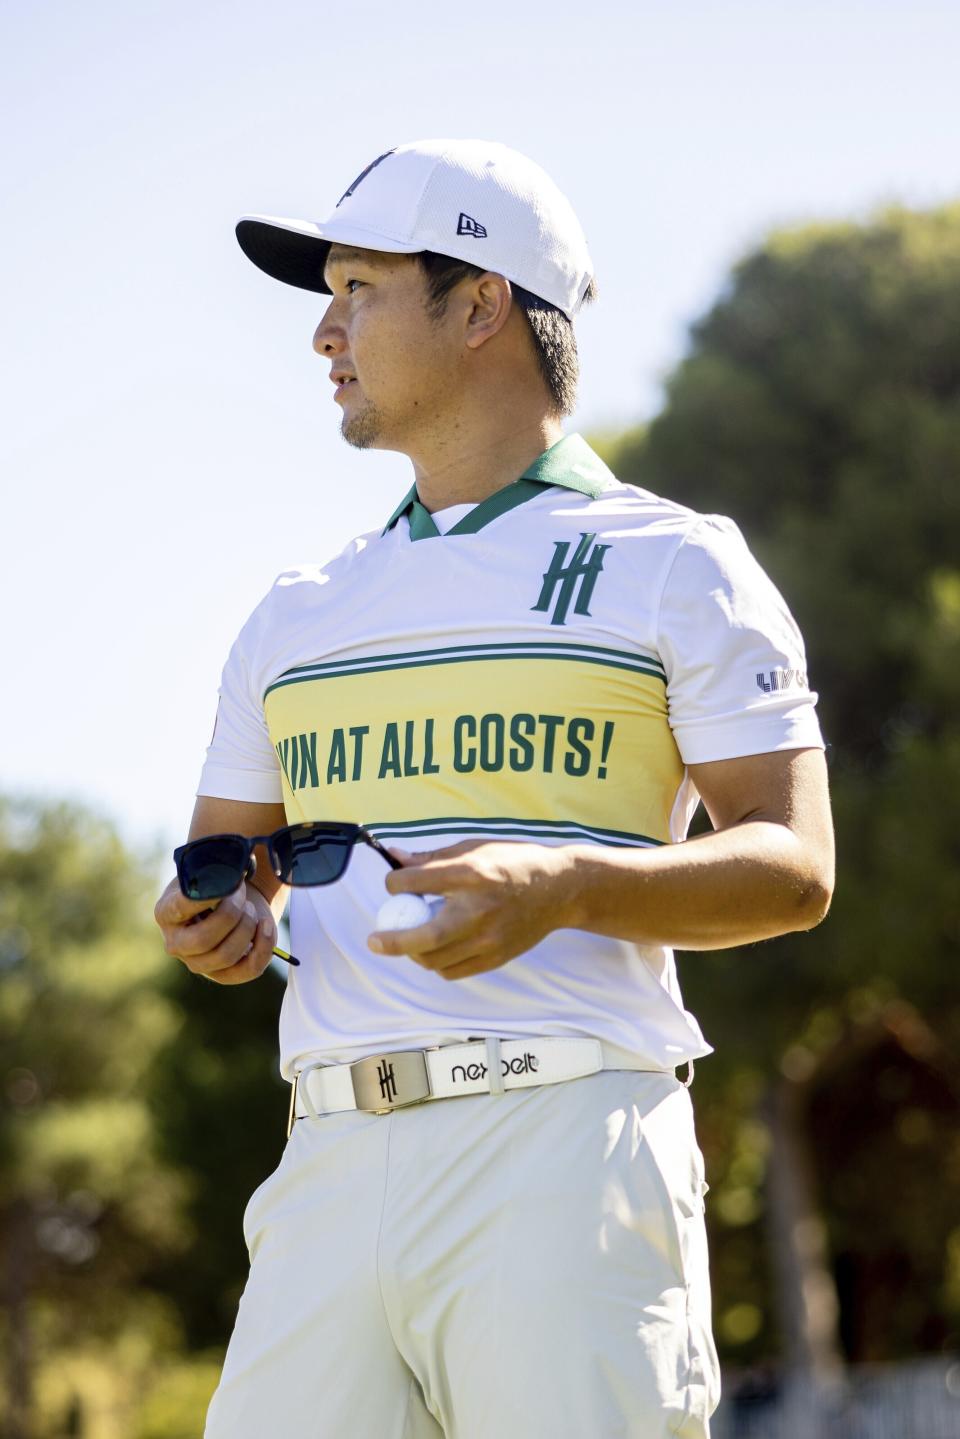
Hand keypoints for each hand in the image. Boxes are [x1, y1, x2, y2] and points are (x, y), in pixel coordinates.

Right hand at [154, 876, 278, 984]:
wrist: (232, 900)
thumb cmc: (218, 884)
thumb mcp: (210, 871)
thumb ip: (216, 870)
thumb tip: (237, 867)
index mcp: (166, 913)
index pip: (181, 908)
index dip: (207, 897)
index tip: (228, 883)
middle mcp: (176, 943)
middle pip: (204, 939)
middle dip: (231, 914)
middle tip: (241, 895)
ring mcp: (198, 963)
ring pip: (226, 955)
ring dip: (247, 927)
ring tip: (250, 908)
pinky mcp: (224, 975)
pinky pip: (248, 969)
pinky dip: (264, 946)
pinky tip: (266, 925)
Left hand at [367, 840, 574, 980]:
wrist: (559, 889)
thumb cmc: (513, 863)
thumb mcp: (473, 848)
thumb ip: (431, 858)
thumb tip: (394, 858)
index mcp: (471, 874)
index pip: (416, 883)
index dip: (394, 883)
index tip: (393, 884)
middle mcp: (479, 909)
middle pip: (424, 937)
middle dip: (392, 942)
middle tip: (374, 941)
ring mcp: (489, 938)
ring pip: (435, 959)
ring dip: (414, 952)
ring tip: (410, 939)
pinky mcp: (496, 957)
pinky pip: (454, 971)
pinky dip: (437, 962)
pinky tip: (434, 949)